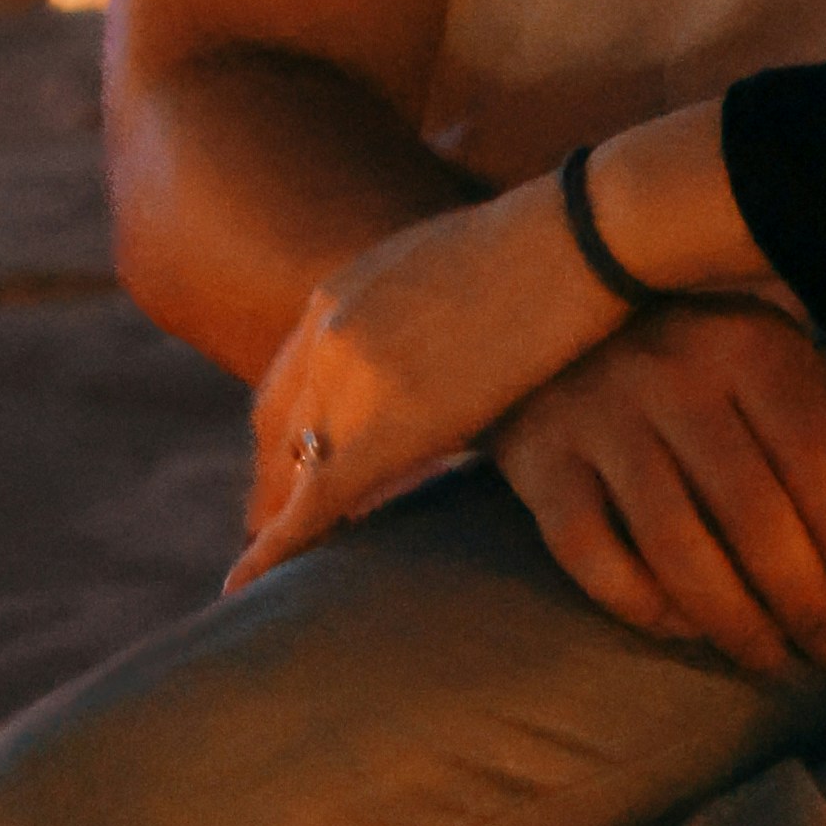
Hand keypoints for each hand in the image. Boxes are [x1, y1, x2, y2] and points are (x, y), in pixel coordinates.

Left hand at [231, 186, 619, 581]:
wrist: (580, 241)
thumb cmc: (556, 255)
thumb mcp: (464, 280)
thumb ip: (435, 324)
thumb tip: (463, 364)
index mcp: (345, 291)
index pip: (293, 379)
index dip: (288, 433)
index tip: (291, 473)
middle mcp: (327, 329)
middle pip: (276, 424)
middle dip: (272, 480)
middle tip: (272, 532)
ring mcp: (346, 375)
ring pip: (292, 465)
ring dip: (281, 516)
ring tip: (272, 568)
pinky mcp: (380, 425)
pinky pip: (311, 501)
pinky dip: (274, 547)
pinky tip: (246, 585)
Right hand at [494, 302, 825, 675]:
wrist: (553, 307)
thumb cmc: (694, 349)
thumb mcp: (779, 360)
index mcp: (744, 344)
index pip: (816, 454)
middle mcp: (670, 373)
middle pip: (751, 512)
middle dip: (803, 598)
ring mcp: (596, 415)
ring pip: (674, 546)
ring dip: (733, 621)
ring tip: (771, 659)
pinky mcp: (536, 456)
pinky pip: (589, 553)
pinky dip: (641, 604)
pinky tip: (684, 629)